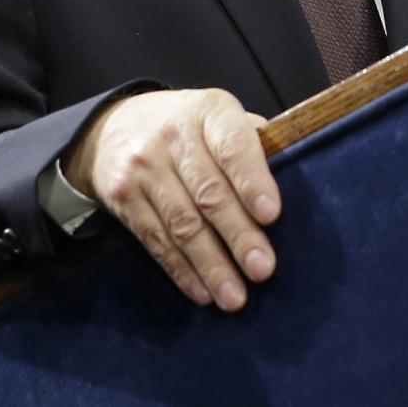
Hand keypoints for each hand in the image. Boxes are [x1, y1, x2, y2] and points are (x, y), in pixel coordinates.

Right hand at [62, 88, 280, 311]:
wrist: (114, 125)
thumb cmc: (187, 127)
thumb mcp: (218, 116)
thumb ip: (252, 144)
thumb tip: (293, 181)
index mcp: (208, 111)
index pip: (232, 144)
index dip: (252, 179)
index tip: (271, 214)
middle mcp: (172, 135)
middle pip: (208, 192)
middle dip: (238, 234)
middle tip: (263, 268)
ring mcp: (143, 167)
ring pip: (182, 223)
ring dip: (211, 264)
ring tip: (235, 296)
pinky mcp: (122, 197)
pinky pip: (155, 240)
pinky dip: (182, 270)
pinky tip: (203, 291)